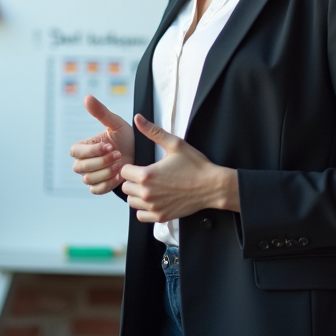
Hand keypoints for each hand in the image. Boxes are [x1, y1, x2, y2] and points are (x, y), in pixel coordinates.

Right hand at [69, 95, 134, 194]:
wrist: (141, 154)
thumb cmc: (127, 137)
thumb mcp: (115, 123)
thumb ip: (101, 112)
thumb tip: (87, 97)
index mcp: (85, 146)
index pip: (75, 152)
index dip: (91, 151)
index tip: (109, 146)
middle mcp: (84, 162)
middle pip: (80, 167)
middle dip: (101, 161)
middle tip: (118, 154)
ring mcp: (91, 175)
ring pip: (89, 179)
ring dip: (106, 171)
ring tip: (121, 163)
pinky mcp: (100, 186)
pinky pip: (97, 189)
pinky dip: (108, 183)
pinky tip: (120, 174)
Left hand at [120, 114, 239, 222]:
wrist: (212, 186)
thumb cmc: (196, 166)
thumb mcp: (175, 144)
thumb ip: (153, 132)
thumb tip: (138, 119)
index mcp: (147, 175)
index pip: (124, 171)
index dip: (131, 166)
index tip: (140, 166)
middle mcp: (147, 193)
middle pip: (125, 187)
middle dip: (133, 180)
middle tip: (147, 175)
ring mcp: (154, 207)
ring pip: (131, 202)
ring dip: (137, 195)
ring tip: (150, 187)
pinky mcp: (161, 216)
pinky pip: (141, 215)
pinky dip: (144, 209)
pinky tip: (153, 199)